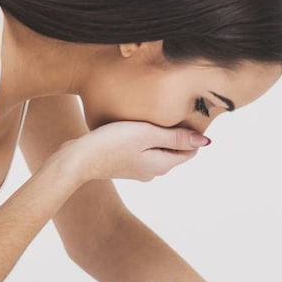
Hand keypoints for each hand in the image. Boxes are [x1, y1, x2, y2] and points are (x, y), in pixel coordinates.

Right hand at [57, 120, 208, 181]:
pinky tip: (134, 127)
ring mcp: (138, 170)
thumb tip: (204, 142)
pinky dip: (144, 139)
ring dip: (159, 135)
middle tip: (170, 110)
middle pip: (174, 150)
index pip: (190, 151)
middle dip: (176, 133)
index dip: (192, 132)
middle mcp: (153, 172)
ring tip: (150, 117)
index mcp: (162, 165)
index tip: (185, 113)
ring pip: (158, 150)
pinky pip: (142, 151)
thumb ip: (176, 137)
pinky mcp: (124, 165)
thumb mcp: (147, 135)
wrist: (77, 159)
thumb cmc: (111, 143)